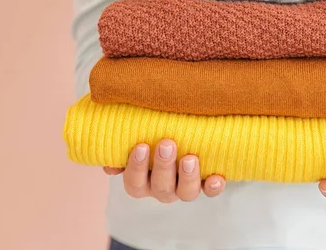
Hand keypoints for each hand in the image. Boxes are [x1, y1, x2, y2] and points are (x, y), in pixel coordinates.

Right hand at [103, 139, 225, 202]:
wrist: (186, 133)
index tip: (141, 145)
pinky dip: (213, 187)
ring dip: (187, 177)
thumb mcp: (138, 136)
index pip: (134, 183)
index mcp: (142, 180)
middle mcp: (162, 188)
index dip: (136, 168)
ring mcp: (184, 188)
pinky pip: (210, 191)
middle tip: (167, 144)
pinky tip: (216, 178)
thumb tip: (109, 166)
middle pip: (160, 187)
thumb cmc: (155, 133)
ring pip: (185, 193)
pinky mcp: (207, 183)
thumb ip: (121, 148)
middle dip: (163, 166)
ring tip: (189, 158)